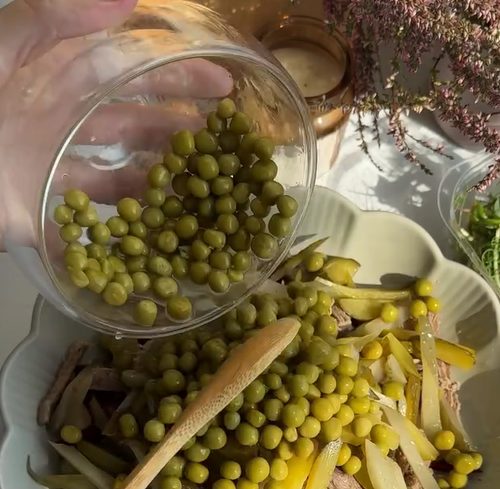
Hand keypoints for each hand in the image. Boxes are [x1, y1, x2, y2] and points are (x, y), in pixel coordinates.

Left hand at [0, 0, 231, 247]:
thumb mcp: (0, 52)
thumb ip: (50, 20)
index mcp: (51, 73)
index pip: (125, 65)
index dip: (173, 69)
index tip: (219, 79)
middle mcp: (60, 114)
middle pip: (131, 113)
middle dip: (180, 117)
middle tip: (230, 129)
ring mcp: (54, 160)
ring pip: (120, 160)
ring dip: (162, 163)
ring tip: (206, 173)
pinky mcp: (44, 203)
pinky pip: (92, 204)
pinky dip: (126, 208)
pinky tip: (160, 211)